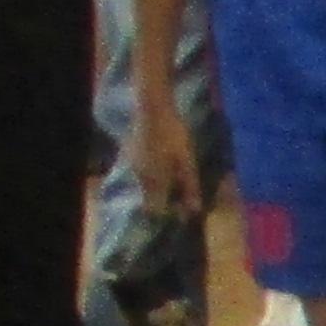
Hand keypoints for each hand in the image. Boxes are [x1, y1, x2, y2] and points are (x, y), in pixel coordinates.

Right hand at [126, 102, 202, 222]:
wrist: (153, 110)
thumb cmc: (173, 136)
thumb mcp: (187, 163)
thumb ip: (190, 187)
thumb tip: (194, 211)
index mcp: (153, 182)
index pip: (156, 209)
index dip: (169, 215)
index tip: (183, 214)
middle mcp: (139, 177)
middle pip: (150, 199)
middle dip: (165, 203)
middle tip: (183, 200)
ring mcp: (133, 165)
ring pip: (145, 186)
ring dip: (159, 190)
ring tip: (176, 186)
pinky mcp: (131, 155)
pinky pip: (142, 174)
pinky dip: (153, 177)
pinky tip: (164, 171)